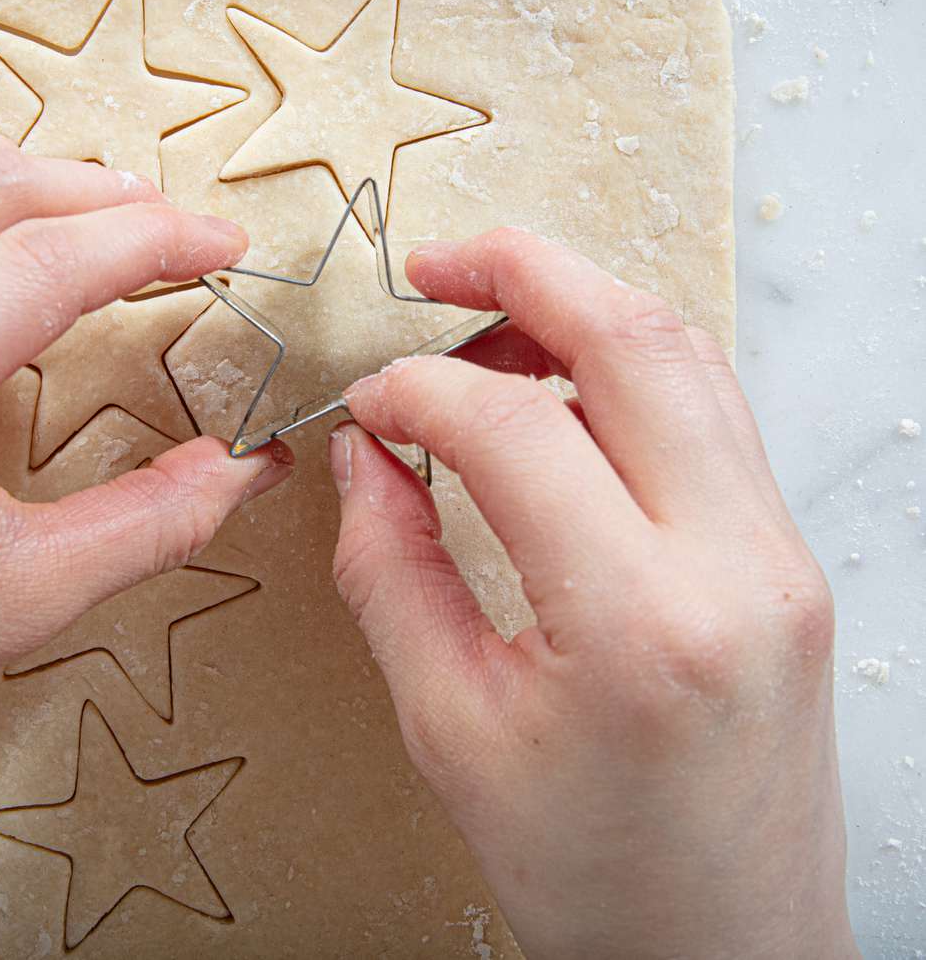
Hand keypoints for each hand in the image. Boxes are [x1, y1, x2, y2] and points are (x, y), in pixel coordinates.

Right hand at [330, 229, 854, 958]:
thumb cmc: (597, 877)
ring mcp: (780, 557)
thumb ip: (391, 569)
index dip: (419, 390)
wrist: (723, 953)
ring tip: (489, 326)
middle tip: (437, 266)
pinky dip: (628, 370)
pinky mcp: (787, 562)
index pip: (516, 427)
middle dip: (523, 271)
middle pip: (635, 339)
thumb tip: (368, 459)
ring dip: (582, 312)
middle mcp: (736, 567)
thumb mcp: (449, 729)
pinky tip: (561, 393)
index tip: (369, 404)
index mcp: (641, 623)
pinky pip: (712, 414)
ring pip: (689, 358)